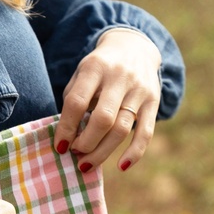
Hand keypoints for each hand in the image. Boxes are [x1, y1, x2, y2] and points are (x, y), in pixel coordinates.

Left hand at [54, 28, 161, 172]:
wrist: (134, 47)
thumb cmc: (99, 70)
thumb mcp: (81, 75)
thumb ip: (73, 102)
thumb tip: (67, 139)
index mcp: (95, 67)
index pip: (77, 102)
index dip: (66, 128)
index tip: (60, 147)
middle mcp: (119, 76)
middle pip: (103, 119)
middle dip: (86, 143)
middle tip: (75, 153)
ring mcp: (139, 89)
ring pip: (122, 129)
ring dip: (102, 152)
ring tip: (86, 164)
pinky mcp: (154, 101)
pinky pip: (146, 132)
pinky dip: (135, 152)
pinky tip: (121, 167)